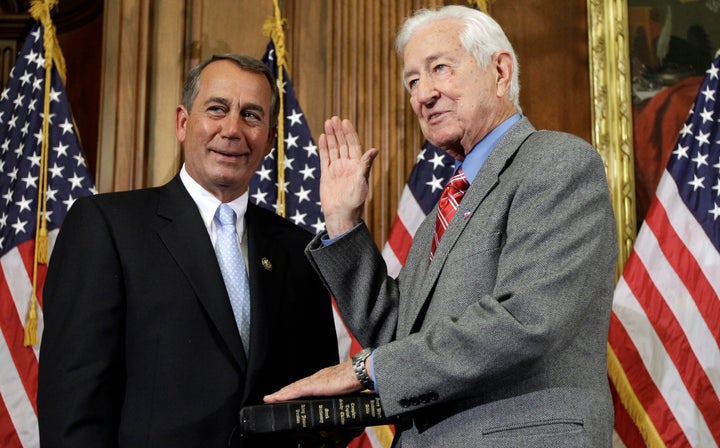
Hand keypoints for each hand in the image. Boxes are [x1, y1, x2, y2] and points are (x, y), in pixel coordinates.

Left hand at [263, 359, 361, 402]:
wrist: (360, 371)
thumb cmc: (358, 378)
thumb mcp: (347, 389)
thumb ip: (343, 394)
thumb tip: (347, 402)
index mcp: (325, 378)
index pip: (306, 385)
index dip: (295, 390)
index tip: (287, 394)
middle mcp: (318, 378)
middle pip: (296, 386)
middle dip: (284, 392)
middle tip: (271, 397)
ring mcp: (315, 381)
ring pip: (293, 388)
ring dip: (281, 393)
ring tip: (270, 398)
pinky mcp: (314, 386)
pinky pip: (295, 391)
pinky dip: (285, 394)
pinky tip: (277, 398)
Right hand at [318, 116, 378, 237]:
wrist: (341, 216)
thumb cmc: (355, 202)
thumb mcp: (362, 182)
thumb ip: (365, 165)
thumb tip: (374, 149)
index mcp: (358, 166)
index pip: (353, 145)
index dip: (350, 133)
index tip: (345, 121)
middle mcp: (347, 165)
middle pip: (343, 144)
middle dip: (339, 131)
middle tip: (334, 118)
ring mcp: (337, 169)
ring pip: (334, 149)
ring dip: (331, 136)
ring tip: (328, 123)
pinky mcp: (327, 175)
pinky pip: (325, 158)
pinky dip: (324, 148)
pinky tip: (323, 137)